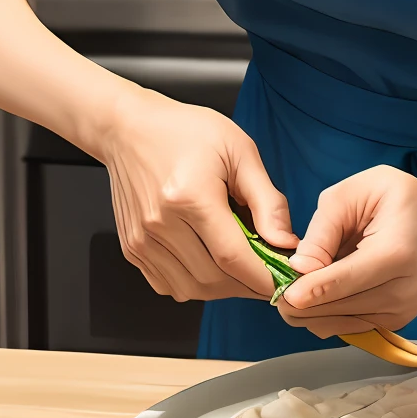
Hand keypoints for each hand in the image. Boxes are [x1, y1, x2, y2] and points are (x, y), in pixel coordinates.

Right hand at [77, 79, 294, 303]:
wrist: (130, 128)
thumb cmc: (186, 132)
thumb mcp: (239, 152)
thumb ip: (267, 202)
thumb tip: (286, 244)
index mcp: (191, 196)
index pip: (232, 258)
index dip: (263, 278)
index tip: (284, 281)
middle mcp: (160, 223)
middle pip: (213, 279)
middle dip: (247, 285)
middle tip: (267, 272)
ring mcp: (141, 239)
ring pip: (190, 289)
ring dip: (222, 288)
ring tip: (240, 267)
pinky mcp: (132, 247)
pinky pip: (168, 285)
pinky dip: (194, 284)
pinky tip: (208, 263)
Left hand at [278, 166, 416, 336]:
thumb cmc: (408, 205)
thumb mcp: (369, 189)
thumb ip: (329, 222)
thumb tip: (300, 265)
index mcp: (397, 252)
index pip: (348, 279)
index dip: (313, 289)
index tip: (286, 294)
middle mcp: (402, 291)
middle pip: (339, 306)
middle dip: (300, 302)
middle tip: (275, 291)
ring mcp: (400, 313)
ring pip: (339, 322)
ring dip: (308, 311)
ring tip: (289, 291)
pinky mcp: (393, 324)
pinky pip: (347, 327)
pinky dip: (324, 316)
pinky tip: (312, 299)